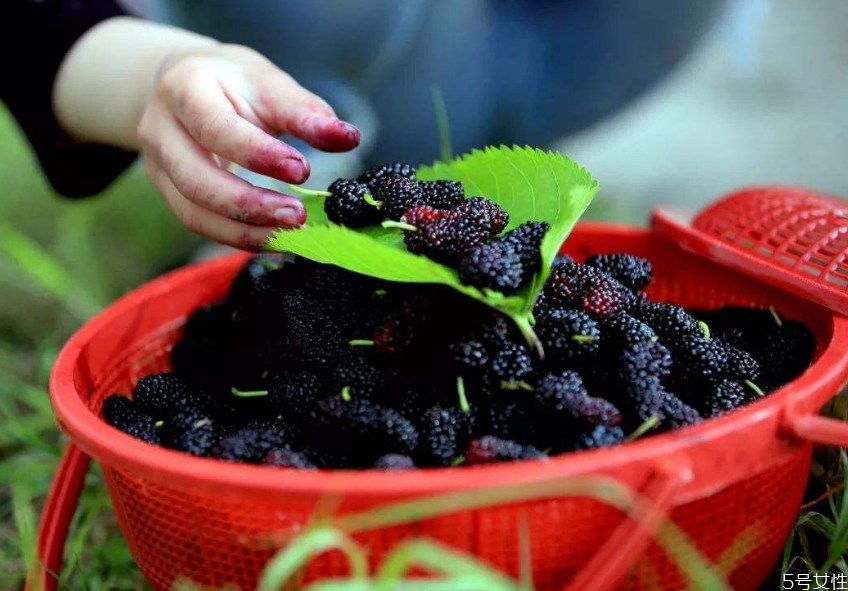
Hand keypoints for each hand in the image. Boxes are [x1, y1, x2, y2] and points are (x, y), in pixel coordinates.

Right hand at [137, 44, 359, 249]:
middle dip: (249, 205)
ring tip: (290, 235)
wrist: (186, 85)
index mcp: (183, 88)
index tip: (301, 170)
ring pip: (193, 212)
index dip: (257, 154)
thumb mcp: (268, 84)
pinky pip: (199, 225)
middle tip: (298, 216)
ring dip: (245, 232)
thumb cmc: (233, 83)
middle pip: (196, 180)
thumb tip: (348, 138)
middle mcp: (160, 130)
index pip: (215, 127)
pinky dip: (237, 238)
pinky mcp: (167, 194)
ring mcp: (157, 167)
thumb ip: (305, 112)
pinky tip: (273, 239)